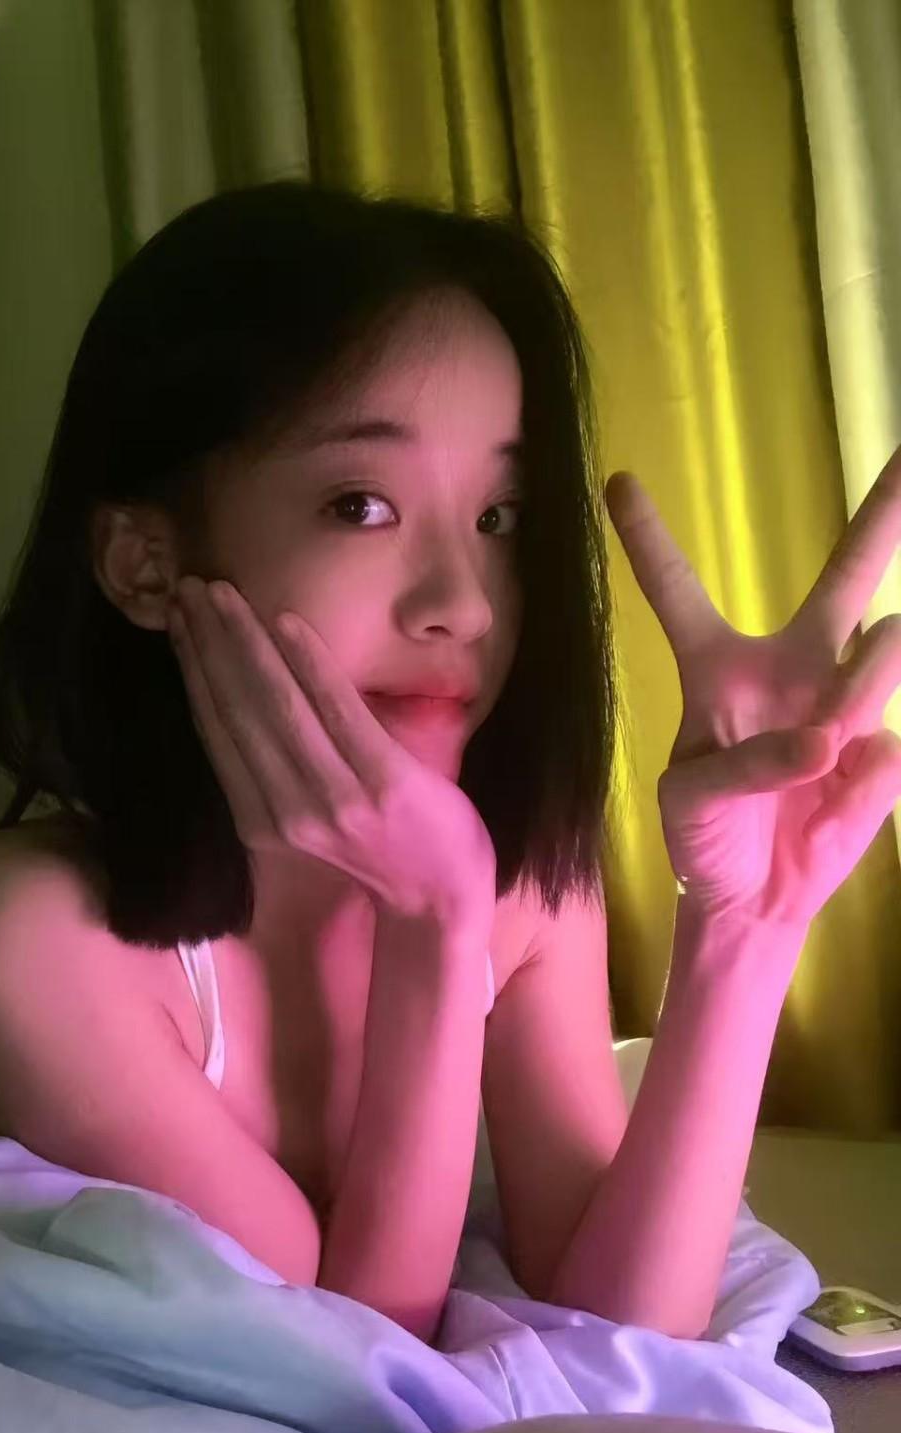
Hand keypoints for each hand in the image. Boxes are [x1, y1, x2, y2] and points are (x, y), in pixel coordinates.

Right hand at [165, 576, 496, 927]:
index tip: (178, 623)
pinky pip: (337, 710)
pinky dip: (309, 662)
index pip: (217, 731)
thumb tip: (245, 695)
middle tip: (188, 589)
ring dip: (245, 641)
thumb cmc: (376, 850)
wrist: (440, 898)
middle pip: (236, 711)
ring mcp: (335, 800)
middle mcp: (286, 813)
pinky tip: (286, 621)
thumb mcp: (307, 820)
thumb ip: (274, 771)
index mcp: (259, 822)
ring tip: (221, 593)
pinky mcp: (383, 782)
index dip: (193, 672)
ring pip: (276, 705)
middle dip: (208, 644)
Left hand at [606, 441, 900, 927]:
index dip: (649, 539)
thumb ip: (745, 762)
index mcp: (717, 670)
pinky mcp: (882, 749)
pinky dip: (856, 787)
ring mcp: (846, 703)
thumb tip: (826, 738)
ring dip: (859, 689)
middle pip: (844, 578)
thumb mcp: (690, 797)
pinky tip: (833, 800)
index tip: (616, 480)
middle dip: (886, 514)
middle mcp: (790, 669)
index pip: (678, 592)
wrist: (754, 896)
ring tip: (826, 741)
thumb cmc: (704, 834)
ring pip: (880, 654)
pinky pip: (883, 750)